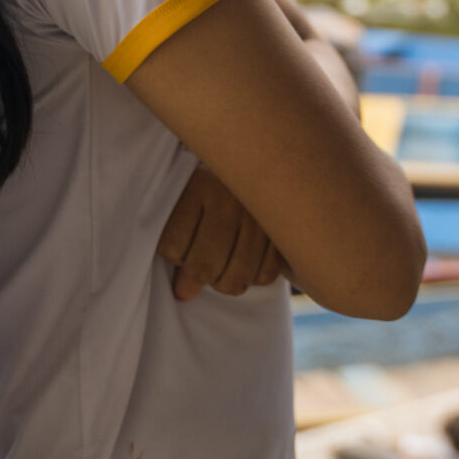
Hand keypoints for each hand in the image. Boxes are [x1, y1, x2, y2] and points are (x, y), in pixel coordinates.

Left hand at [158, 165, 284, 300]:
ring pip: (236, 278)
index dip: (175, 256)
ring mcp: (260, 216)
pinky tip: (247, 258)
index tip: (180, 243)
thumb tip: (184, 294)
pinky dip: (254, 276)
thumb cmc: (210, 192)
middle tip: (201, 262)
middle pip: (205, 266)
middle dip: (198, 276)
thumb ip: (177, 242)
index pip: (173, 249)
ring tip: (222, 262)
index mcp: (198, 185)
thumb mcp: (186, 201)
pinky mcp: (285, 231)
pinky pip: (265, 276)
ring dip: (224, 280)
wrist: (262, 165)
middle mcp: (230, 198)